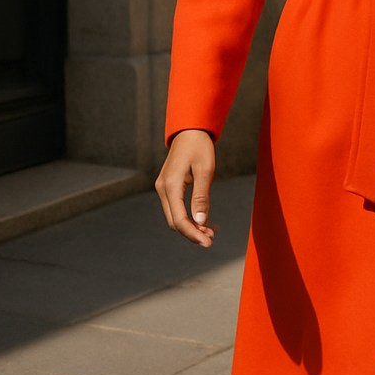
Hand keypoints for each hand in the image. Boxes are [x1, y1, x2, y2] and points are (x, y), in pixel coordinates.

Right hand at [155, 129, 216, 247]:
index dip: (193, 234)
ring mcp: (164, 188)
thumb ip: (202, 197)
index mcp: (170, 186)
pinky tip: (205, 221)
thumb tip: (200, 221)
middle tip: (212, 239)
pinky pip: (177, 207)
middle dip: (193, 233)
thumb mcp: (205, 170)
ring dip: (192, 226)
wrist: (190, 130)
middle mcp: (163, 189)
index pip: (179, 219)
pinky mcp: (168, 187)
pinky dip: (189, 216)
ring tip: (211, 232)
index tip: (208, 243)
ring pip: (175, 216)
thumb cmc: (200, 147)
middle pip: (175, 221)